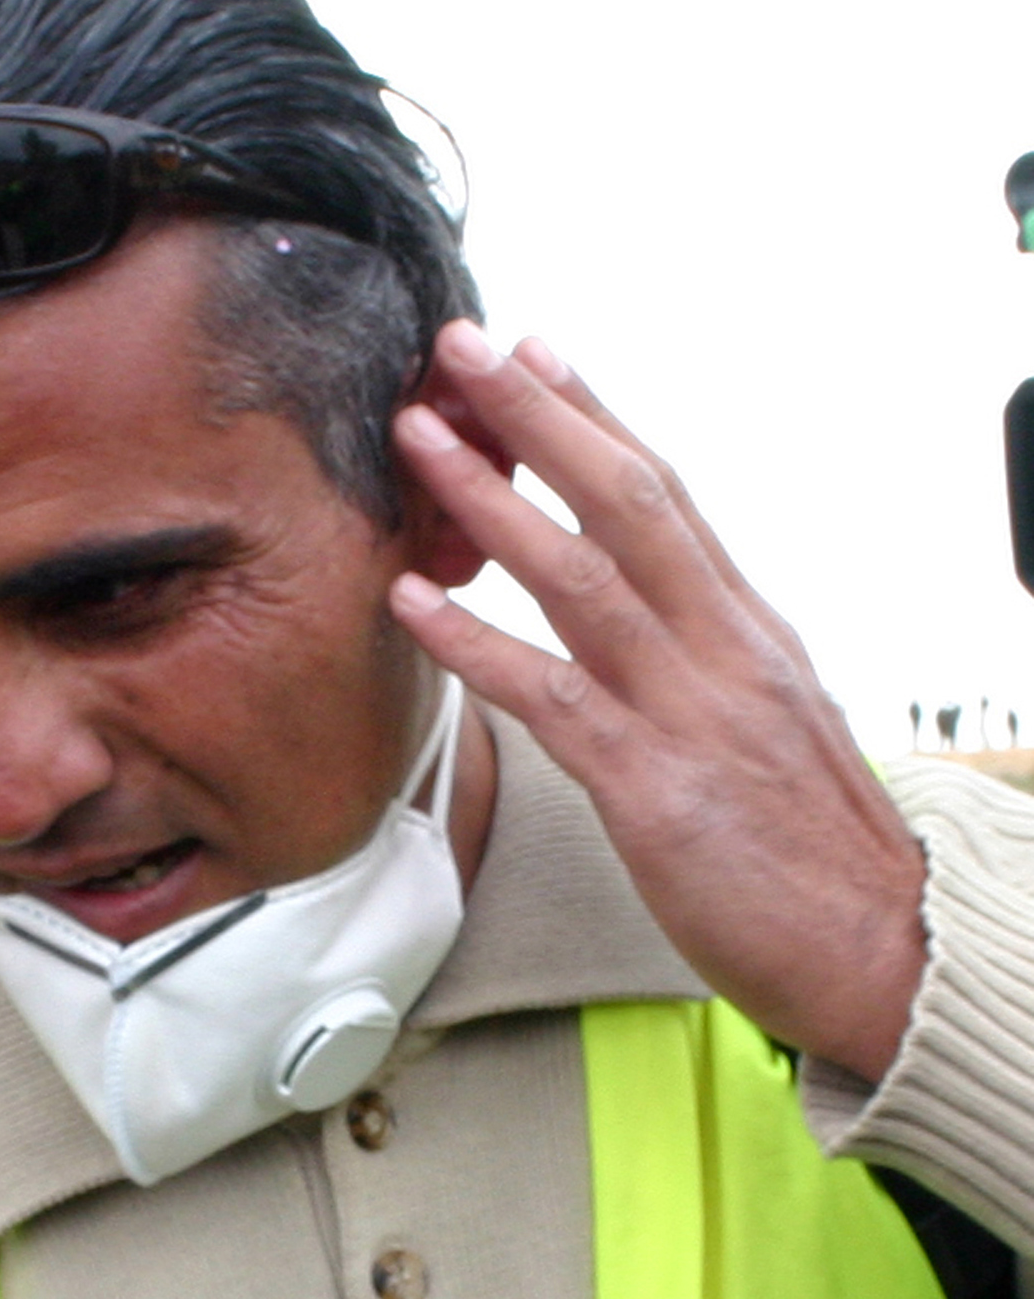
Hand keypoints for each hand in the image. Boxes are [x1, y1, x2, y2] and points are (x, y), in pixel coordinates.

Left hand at [389, 322, 926, 1082]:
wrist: (886, 951)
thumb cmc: (808, 853)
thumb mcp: (763, 728)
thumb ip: (703, 665)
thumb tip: (647, 620)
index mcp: (749, 632)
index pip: (666, 495)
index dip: (596, 418)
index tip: (537, 354)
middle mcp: (725, 650)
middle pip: (626, 500)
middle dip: (538, 416)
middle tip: (462, 348)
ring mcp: (692, 714)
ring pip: (582, 577)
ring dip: (490, 500)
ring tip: (420, 440)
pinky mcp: (656, 790)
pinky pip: (553, 698)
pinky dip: (477, 643)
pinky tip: (412, 602)